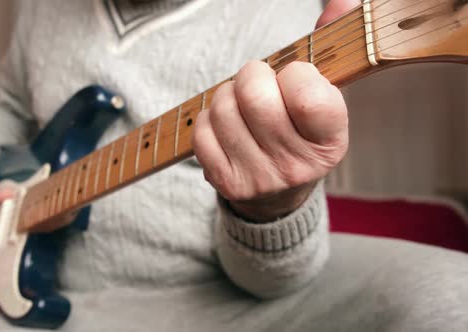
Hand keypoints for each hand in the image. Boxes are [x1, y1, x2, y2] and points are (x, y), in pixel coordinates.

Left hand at [191, 0, 355, 221]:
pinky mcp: (227, 182)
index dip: (295, 73)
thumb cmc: (301, 133)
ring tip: (244, 103)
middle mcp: (296, 165)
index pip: (307, 96)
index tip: (295, 77)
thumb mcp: (325, 97)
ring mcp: (259, 177)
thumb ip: (329, 48)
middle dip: (253, 74)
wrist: (280, 193)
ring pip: (223, 108)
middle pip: (255, 97)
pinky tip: (228, 124)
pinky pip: (202, 131)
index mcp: (330, 141)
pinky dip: (210, 118)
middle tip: (260, 81)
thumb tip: (339, 1)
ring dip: (229, 93)